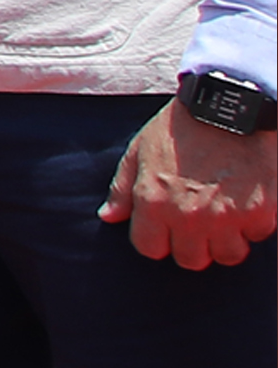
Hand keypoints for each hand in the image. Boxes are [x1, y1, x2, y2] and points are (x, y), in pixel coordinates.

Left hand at [106, 105, 277, 269]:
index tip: (169, 229)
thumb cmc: (182, 127)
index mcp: (153, 203)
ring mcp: (225, 217)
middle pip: (190, 260)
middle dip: (193, 245)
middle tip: (201, 224)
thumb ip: (123, 188)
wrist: (229, 107)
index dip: (159, 240)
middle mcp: (188, 216)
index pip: (150, 249)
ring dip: (227, 241)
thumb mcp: (141, 150)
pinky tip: (247, 203)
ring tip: (226, 217)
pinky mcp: (259, 212)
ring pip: (226, 256)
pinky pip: (257, 236)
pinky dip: (254, 224)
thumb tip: (108, 216)